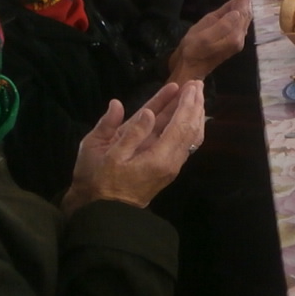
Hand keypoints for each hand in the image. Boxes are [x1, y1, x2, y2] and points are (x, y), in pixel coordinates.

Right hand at [63, 80, 205, 213]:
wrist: (102, 211)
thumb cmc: (97, 180)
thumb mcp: (103, 154)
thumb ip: (127, 132)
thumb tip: (146, 112)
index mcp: (157, 158)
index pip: (179, 125)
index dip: (185, 104)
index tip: (189, 85)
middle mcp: (170, 161)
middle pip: (189, 128)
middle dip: (194, 104)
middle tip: (197, 83)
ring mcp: (170, 164)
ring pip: (189, 135)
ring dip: (193, 113)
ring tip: (195, 93)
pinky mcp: (165, 166)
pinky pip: (183, 143)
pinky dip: (188, 125)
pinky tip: (188, 113)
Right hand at [167, 0, 251, 82]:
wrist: (189, 69)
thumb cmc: (192, 50)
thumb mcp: (204, 35)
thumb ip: (222, 23)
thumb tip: (237, 11)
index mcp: (233, 36)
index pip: (242, 12)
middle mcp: (239, 39)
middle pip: (246, 16)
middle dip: (246, 0)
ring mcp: (237, 42)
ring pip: (244, 20)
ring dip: (244, 6)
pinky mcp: (233, 44)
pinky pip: (240, 25)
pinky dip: (240, 14)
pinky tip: (237, 8)